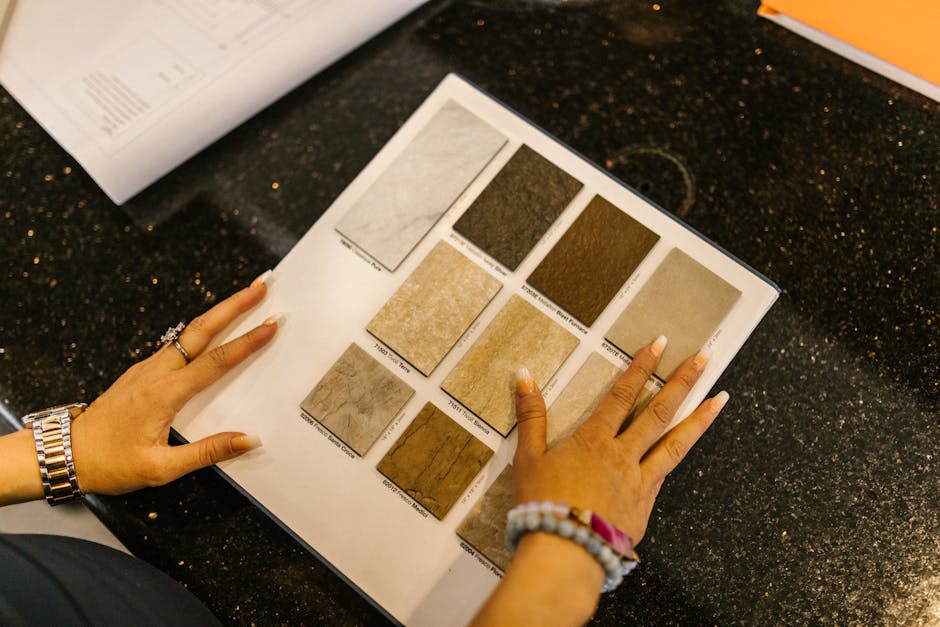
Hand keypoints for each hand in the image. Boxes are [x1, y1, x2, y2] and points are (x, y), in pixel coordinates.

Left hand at [69, 273, 278, 495]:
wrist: (65, 454)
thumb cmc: (109, 463)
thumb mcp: (160, 468)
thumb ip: (207, 452)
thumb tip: (246, 440)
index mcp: (164, 394)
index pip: (216, 361)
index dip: (247, 342)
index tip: (271, 324)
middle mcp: (156, 373)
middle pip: (202, 329)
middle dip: (235, 304)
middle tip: (260, 286)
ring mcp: (147, 368)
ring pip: (189, 332)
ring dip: (219, 312)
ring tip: (244, 299)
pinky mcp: (142, 372)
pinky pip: (177, 344)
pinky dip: (201, 329)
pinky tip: (212, 329)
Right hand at [470, 338, 727, 626]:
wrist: (564, 552)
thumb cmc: (541, 504)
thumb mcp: (527, 458)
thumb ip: (530, 416)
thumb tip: (524, 375)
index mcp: (593, 440)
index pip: (621, 395)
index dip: (640, 367)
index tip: (659, 345)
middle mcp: (622, 455)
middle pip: (658, 412)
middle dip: (682, 382)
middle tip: (704, 358)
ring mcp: (639, 481)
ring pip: (675, 444)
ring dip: (699, 419)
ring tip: (721, 399)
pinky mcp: (645, 505)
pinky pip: (666, 474)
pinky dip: (678, 456)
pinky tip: (687, 446)